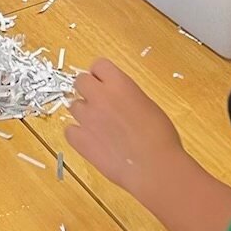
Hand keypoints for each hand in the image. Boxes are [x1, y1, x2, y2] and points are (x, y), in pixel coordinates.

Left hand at [68, 58, 183, 195]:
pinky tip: (92, 141)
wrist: (153, 166)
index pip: (99, 65)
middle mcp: (100, 96)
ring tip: (99, 126)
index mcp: (120, 83)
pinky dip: (78, 134)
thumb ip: (127, 96)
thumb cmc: (160, 136)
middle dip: (88, 90)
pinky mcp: (80, 140)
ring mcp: (87, 118)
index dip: (100, 74)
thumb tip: (119, 101)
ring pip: (73, 105)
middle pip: (80, 81)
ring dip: (84, 112)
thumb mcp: (147, 104)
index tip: (105, 83)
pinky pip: (69, 130)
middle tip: (99, 103)